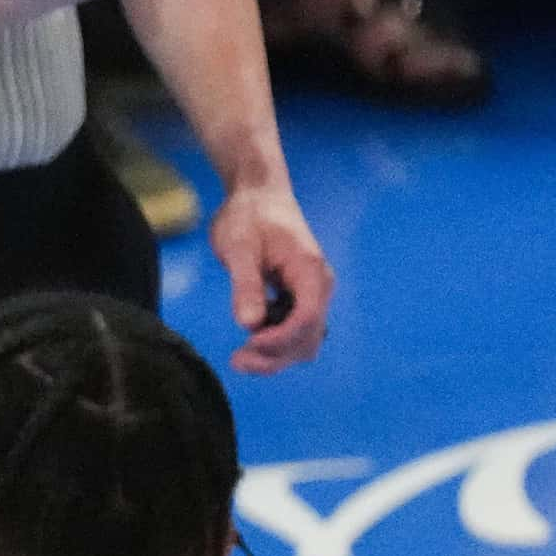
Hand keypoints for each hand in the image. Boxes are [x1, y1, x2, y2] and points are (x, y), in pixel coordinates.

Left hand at [205, 180, 333, 373]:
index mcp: (309, 271)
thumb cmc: (248, 215)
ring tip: (239, 358)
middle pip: (308, 337)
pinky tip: (249, 336)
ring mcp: (311, 292)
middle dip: (276, 355)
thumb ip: (246, 284)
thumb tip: (249, 324)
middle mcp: (318, 286)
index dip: (280, 339)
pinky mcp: (298, 296)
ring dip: (276, 354)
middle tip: (237, 362)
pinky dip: (275, 340)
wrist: (258, 194)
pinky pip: (294, 328)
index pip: (307, 318)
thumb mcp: (239, 246)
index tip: (249, 344)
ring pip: (303, 338)